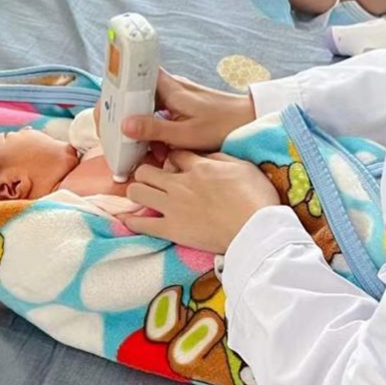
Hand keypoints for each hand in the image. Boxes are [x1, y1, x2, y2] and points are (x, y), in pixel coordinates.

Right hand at [94, 68, 255, 151]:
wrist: (250, 119)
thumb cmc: (221, 126)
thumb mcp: (186, 134)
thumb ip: (154, 129)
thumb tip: (123, 125)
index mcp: (168, 87)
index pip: (131, 77)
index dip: (114, 91)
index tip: (105, 111)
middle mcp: (169, 85)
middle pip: (134, 92)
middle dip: (121, 113)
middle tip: (113, 135)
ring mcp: (175, 93)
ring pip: (145, 104)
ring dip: (137, 122)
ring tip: (132, 145)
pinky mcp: (181, 103)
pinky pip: (157, 111)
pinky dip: (151, 126)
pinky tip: (154, 146)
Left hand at [124, 151, 279, 252]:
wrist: (256, 230)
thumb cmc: (256, 197)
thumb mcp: (242, 166)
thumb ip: (219, 157)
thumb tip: (204, 156)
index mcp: (199, 166)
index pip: (174, 154)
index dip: (173, 157)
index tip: (175, 163)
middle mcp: (180, 183)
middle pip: (146, 170)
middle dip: (147, 171)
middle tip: (154, 178)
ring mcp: (173, 206)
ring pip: (137, 191)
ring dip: (138, 190)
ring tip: (144, 195)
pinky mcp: (171, 229)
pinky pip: (141, 224)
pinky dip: (132, 221)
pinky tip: (129, 219)